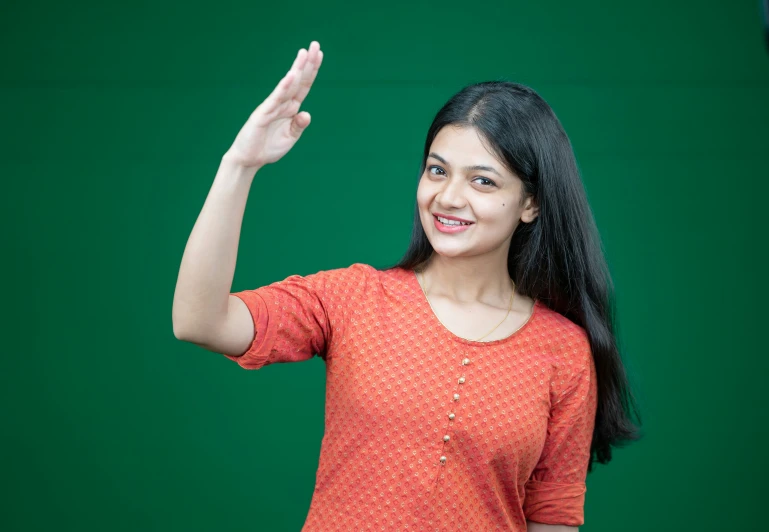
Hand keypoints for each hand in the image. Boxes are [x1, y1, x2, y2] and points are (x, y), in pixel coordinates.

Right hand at [224, 41, 322, 168]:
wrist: (248, 159)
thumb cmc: (268, 148)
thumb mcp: (290, 138)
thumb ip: (299, 125)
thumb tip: (306, 113)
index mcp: (291, 108)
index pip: (304, 86)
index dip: (312, 70)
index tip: (319, 54)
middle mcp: (282, 104)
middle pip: (298, 80)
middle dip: (307, 63)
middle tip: (315, 44)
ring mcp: (272, 107)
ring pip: (288, 86)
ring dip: (296, 69)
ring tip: (304, 53)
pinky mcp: (263, 114)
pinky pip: (275, 99)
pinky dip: (283, 88)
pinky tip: (291, 76)